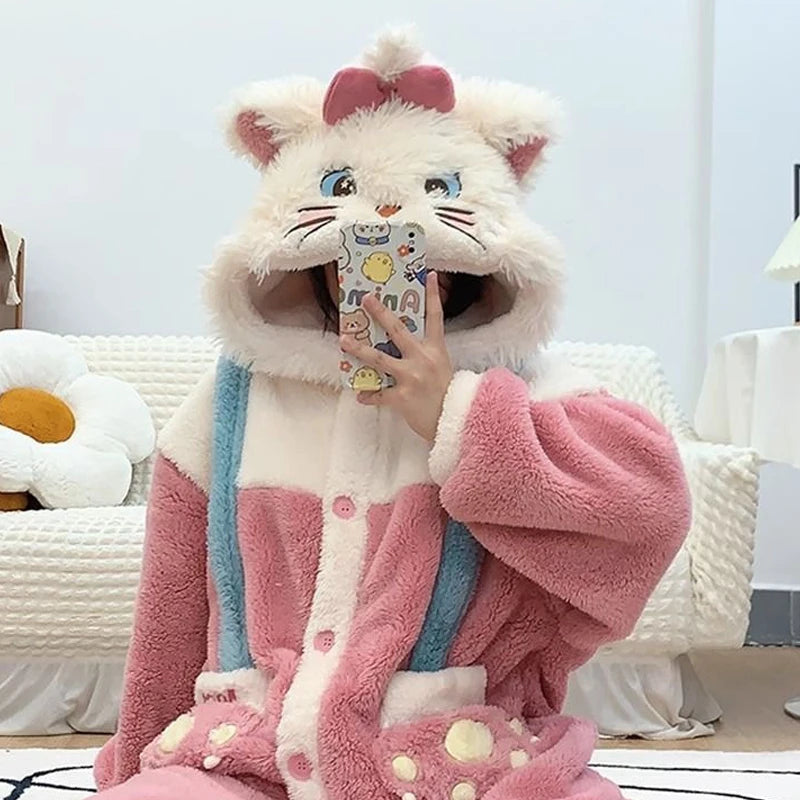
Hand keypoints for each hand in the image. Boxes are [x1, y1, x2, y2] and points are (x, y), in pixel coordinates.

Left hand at [340, 272, 453, 441]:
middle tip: (366, 298)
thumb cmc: (446, 394)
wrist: (453, 422)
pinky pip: (380, 394)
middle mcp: (423, 359)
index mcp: (436, 350)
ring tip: (344, 341)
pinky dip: (369, 395)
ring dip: (359, 349)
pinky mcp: (402, 398)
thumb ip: (425, 354)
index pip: (435, 317)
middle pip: (398, 330)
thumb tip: (403, 344)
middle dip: (380, 313)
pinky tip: (360, 394)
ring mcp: (411, 378)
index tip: (429, 274)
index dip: (433, 295)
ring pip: (380, 359)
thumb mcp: (441, 367)